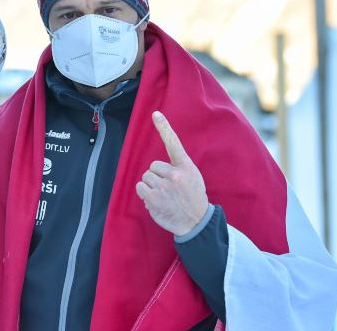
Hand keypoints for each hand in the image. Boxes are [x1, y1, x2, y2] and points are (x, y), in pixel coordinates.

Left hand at [135, 111, 208, 235]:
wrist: (195, 222)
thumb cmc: (192, 198)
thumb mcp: (193, 177)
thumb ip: (178, 168)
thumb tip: (159, 166)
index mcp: (185, 167)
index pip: (173, 143)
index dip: (164, 128)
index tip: (155, 114)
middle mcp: (174, 174)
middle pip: (152, 166)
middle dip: (156, 177)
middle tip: (168, 188)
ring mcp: (163, 186)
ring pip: (145, 177)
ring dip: (151, 186)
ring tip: (164, 196)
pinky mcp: (153, 198)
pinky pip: (140, 188)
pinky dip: (145, 194)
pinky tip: (157, 201)